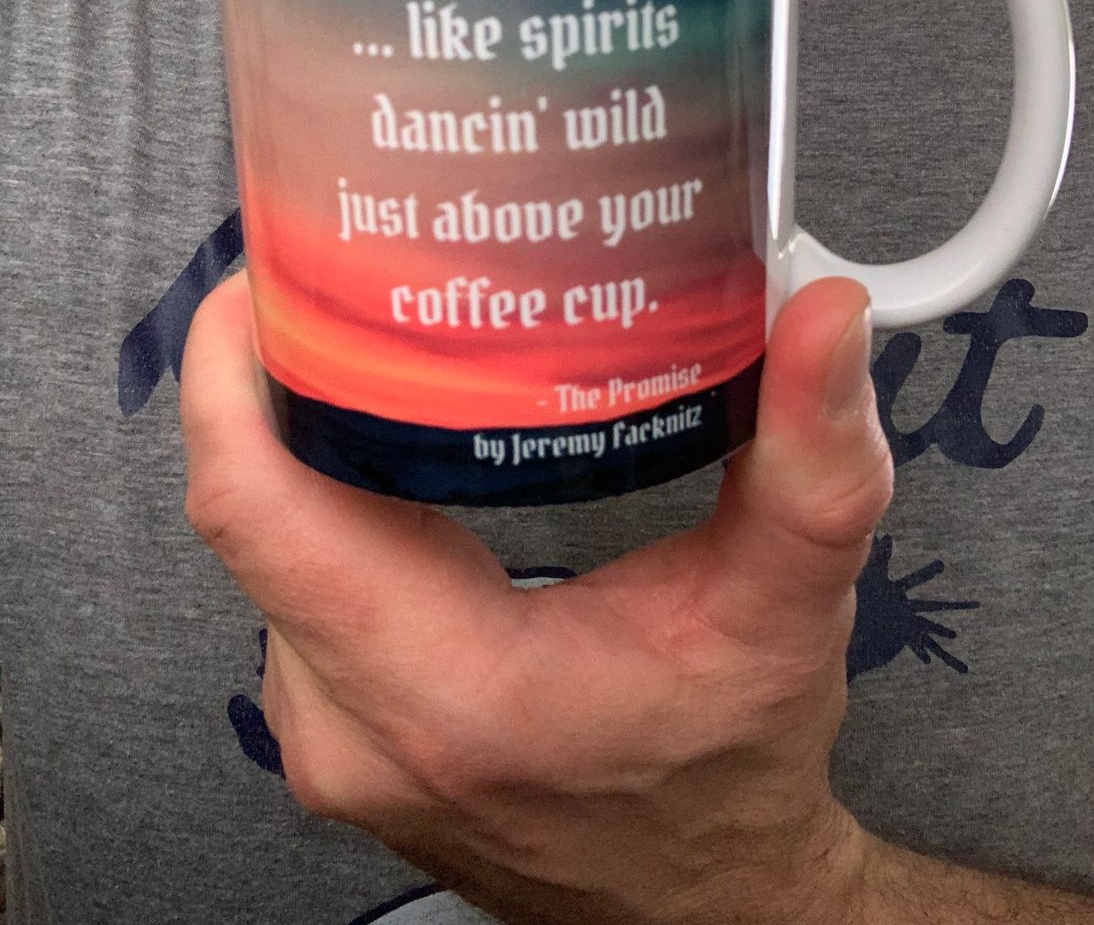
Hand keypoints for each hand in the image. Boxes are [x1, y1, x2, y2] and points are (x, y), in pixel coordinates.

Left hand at [181, 274, 892, 924]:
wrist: (702, 900)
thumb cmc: (732, 767)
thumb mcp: (790, 610)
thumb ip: (814, 459)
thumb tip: (824, 320)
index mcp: (450, 688)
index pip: (261, 513)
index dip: (232, 379)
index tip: (262, 280)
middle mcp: (352, 725)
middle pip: (253, 510)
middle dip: (280, 374)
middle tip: (340, 270)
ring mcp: (328, 735)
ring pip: (263, 546)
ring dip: (297, 437)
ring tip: (361, 337)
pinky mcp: (331, 727)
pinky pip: (286, 582)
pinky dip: (316, 500)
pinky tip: (374, 440)